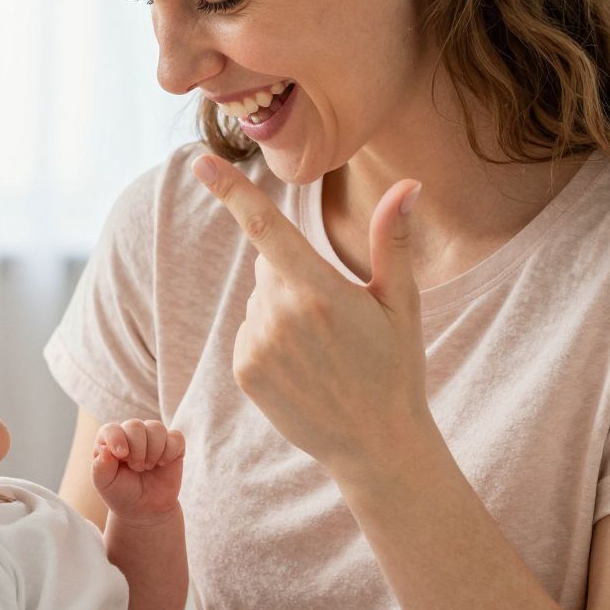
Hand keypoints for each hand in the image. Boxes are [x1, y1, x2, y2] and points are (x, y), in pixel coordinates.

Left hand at [91, 418, 184, 521]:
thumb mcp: (105, 484)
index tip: (122, 456)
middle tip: (137, 468)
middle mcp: (131, 434)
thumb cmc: (121, 493)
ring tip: (148, 466)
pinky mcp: (173, 444)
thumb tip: (104, 449)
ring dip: (154, 451)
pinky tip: (163, 463)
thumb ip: (100, 467)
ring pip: (157, 428)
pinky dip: (170, 451)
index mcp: (110, 440)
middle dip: (137, 449)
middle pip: (135, 426)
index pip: (112, 429)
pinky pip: (176, 437)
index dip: (117, 439)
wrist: (145, 508)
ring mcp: (152, 437)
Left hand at [190, 154, 430, 473]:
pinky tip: (302, 366)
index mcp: (319, 291)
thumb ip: (393, 240)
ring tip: (322, 350)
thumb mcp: (401, 304)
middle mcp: (280, 315)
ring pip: (260, 299)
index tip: (201, 164)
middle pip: (270, 264)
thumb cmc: (396, 368)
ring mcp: (257, 345)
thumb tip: (408, 185)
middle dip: (295, 273)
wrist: (376, 445)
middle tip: (335, 316)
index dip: (231, 192)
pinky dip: (269, 339)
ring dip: (282, 310)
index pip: (266, 229)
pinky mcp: (244, 371)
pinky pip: (249, 332)